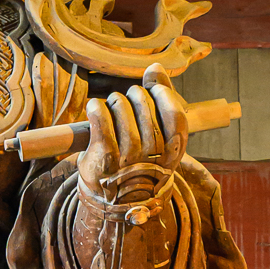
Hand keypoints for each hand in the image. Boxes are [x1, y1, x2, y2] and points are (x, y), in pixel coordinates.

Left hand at [76, 63, 187, 205]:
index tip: (151, 89)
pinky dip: (96, 108)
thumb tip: (155, 68)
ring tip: (111, 108)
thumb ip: (161, 99)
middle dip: (133, 96)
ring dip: (114, 102)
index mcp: (174, 151)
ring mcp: (129, 158)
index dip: (162, 93)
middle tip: (125, 101)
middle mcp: (154, 156)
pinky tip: (94, 107)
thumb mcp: (159, 137)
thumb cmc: (140, 161)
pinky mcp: (104, 158)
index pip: (175, 113)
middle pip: (144, 103)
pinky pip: (101, 119)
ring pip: (121, 107)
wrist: (116, 200)